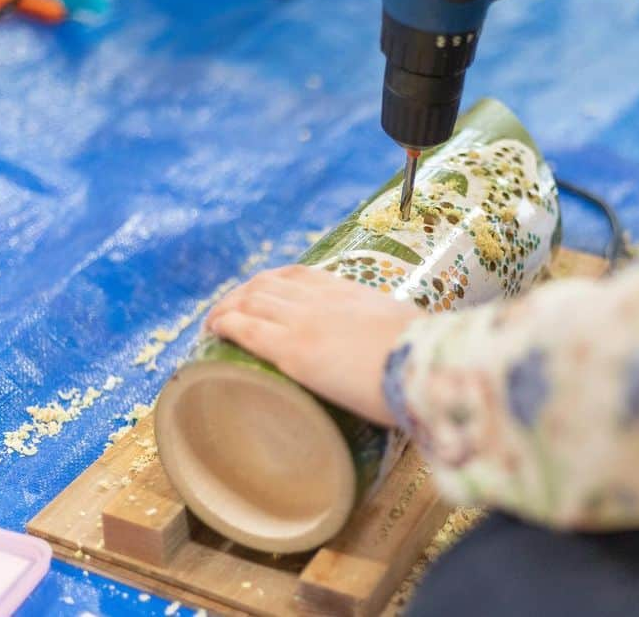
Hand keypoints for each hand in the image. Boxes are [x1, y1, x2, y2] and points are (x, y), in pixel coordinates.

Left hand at [205, 265, 424, 426]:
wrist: (425, 363)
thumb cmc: (426, 356)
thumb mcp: (406, 330)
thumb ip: (390, 335)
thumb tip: (398, 354)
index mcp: (349, 291)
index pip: (299, 275)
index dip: (273, 282)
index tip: (261, 293)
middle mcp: (321, 299)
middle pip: (267, 284)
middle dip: (242, 294)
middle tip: (229, 312)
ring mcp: (304, 321)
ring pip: (250, 301)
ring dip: (226, 308)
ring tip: (214, 324)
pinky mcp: (292, 349)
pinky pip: (245, 328)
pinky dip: (224, 323)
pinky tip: (212, 330)